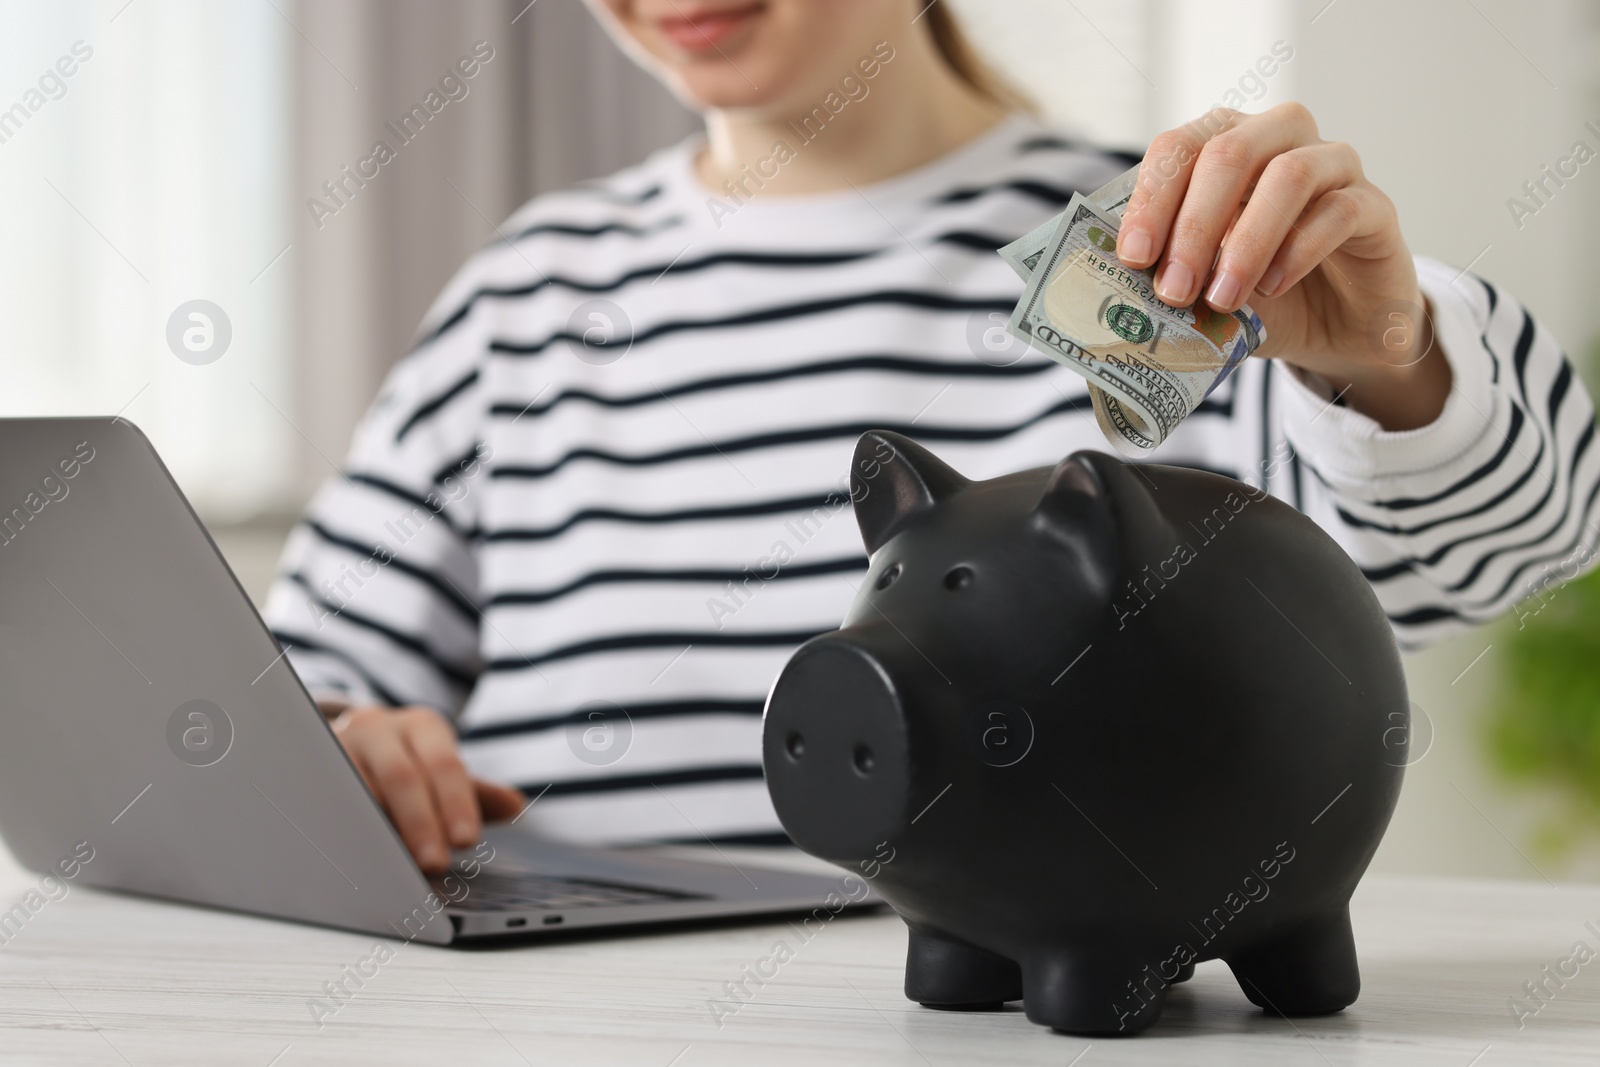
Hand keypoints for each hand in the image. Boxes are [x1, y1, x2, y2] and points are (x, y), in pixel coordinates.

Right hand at [330, 705, 525, 872]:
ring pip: (360, 788)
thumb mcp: (440, 769)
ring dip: (379, 830)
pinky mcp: (310, 768)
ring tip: (395, 865)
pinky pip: (327, 800)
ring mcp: (339, 746)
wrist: (343, 743)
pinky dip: (343, 829)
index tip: (466, 840)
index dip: (457, 803)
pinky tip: (355, 855)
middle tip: (435, 863)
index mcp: (422, 726)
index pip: (444, 764)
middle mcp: (380, 728)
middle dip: (421, 823)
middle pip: (403, 776)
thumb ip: (475, 793)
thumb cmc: (404, 763)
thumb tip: (514, 806)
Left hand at [1116, 102, 1450, 430]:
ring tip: (1222, 298)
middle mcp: (1279, 138)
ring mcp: (1333, 165)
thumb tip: (1117, 292)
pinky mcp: (1374, 205)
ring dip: (1246, 242)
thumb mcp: (1202, 286)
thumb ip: (1169, 274)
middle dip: (1192, 224)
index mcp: (1224, 144)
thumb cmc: (1258, 295)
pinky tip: (1272, 288)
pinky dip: (1298, 251)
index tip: (1133, 258)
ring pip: (1290, 174)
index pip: (1179, 147)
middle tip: (1173, 289)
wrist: (1334, 328)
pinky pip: (1339, 211)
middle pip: (1230, 151)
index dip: (1152, 199)